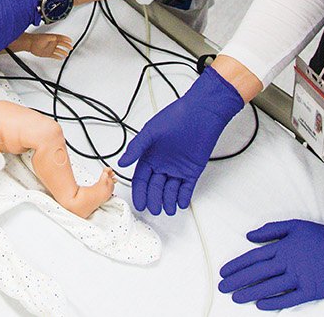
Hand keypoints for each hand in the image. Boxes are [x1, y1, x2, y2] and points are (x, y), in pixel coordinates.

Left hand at [22, 33, 73, 59]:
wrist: (30, 44)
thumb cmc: (36, 40)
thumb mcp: (45, 37)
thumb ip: (51, 38)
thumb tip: (55, 37)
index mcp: (53, 38)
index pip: (61, 38)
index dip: (66, 39)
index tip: (70, 40)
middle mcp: (52, 43)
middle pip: (62, 44)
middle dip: (67, 46)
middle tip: (71, 47)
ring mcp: (50, 48)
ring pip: (59, 50)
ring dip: (63, 52)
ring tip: (67, 54)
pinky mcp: (48, 53)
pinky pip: (54, 55)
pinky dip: (58, 57)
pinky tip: (60, 58)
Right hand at [117, 67, 243, 214]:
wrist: (201, 113)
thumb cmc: (175, 117)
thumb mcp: (151, 132)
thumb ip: (137, 148)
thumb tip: (122, 162)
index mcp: (150, 156)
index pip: (141, 178)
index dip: (139, 192)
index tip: (139, 204)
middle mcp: (162, 164)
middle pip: (155, 187)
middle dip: (154, 199)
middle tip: (154, 209)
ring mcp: (177, 168)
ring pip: (170, 190)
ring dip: (168, 201)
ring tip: (168, 209)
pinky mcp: (192, 170)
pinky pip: (187, 187)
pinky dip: (183, 196)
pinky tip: (180, 203)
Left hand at [218, 218, 323, 309]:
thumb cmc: (322, 237)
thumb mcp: (296, 226)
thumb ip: (271, 230)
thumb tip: (249, 235)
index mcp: (283, 247)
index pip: (254, 258)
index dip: (237, 265)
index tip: (224, 272)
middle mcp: (288, 263)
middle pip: (257, 273)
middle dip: (238, 280)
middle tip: (223, 287)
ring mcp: (300, 278)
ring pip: (270, 287)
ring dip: (250, 292)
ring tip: (236, 297)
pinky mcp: (311, 291)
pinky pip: (289, 299)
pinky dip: (274, 302)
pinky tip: (260, 305)